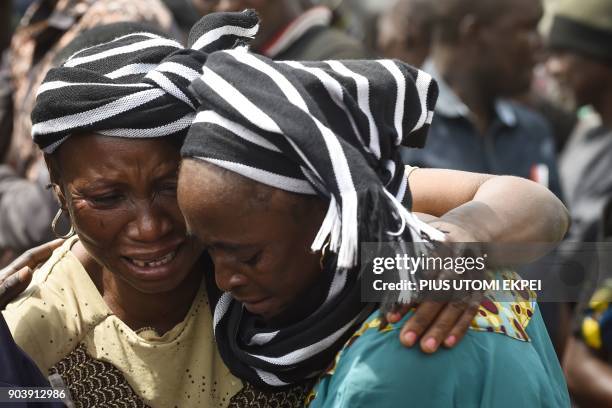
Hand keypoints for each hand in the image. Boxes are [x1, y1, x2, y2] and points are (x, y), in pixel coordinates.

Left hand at [0, 239, 63, 308]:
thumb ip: (9, 286)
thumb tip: (28, 270)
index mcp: (7, 277)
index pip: (30, 257)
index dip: (47, 248)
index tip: (64, 242)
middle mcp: (13, 282)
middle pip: (35, 264)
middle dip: (52, 256)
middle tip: (72, 252)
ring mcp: (16, 292)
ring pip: (37, 277)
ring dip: (52, 271)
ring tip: (70, 268)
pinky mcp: (20, 304)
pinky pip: (38, 291)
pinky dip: (49, 286)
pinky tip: (59, 291)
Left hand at [388, 219, 483, 352]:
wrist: (471, 232)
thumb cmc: (431, 241)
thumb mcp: (417, 240)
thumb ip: (399, 257)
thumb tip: (375, 278)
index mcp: (437, 244)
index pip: (418, 275)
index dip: (405, 297)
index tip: (391, 318)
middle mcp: (457, 259)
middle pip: (439, 292)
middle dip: (422, 318)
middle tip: (405, 340)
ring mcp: (471, 274)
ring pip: (457, 304)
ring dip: (441, 328)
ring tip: (426, 349)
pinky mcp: (481, 286)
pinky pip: (472, 310)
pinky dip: (461, 328)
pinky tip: (448, 345)